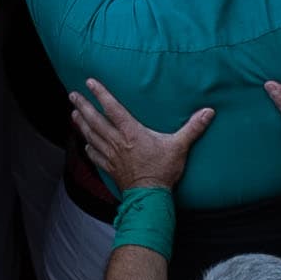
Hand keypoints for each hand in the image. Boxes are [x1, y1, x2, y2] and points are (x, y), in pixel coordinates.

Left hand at [69, 77, 214, 194]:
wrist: (150, 198)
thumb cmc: (163, 170)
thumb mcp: (179, 146)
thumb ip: (192, 128)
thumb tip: (208, 112)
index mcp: (131, 132)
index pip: (112, 108)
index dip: (100, 94)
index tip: (89, 82)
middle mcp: (117, 141)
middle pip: (95, 120)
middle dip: (82, 106)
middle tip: (72, 94)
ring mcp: (111, 156)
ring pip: (91, 136)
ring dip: (81, 124)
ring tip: (73, 113)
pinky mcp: (110, 168)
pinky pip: (95, 157)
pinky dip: (88, 149)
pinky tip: (85, 145)